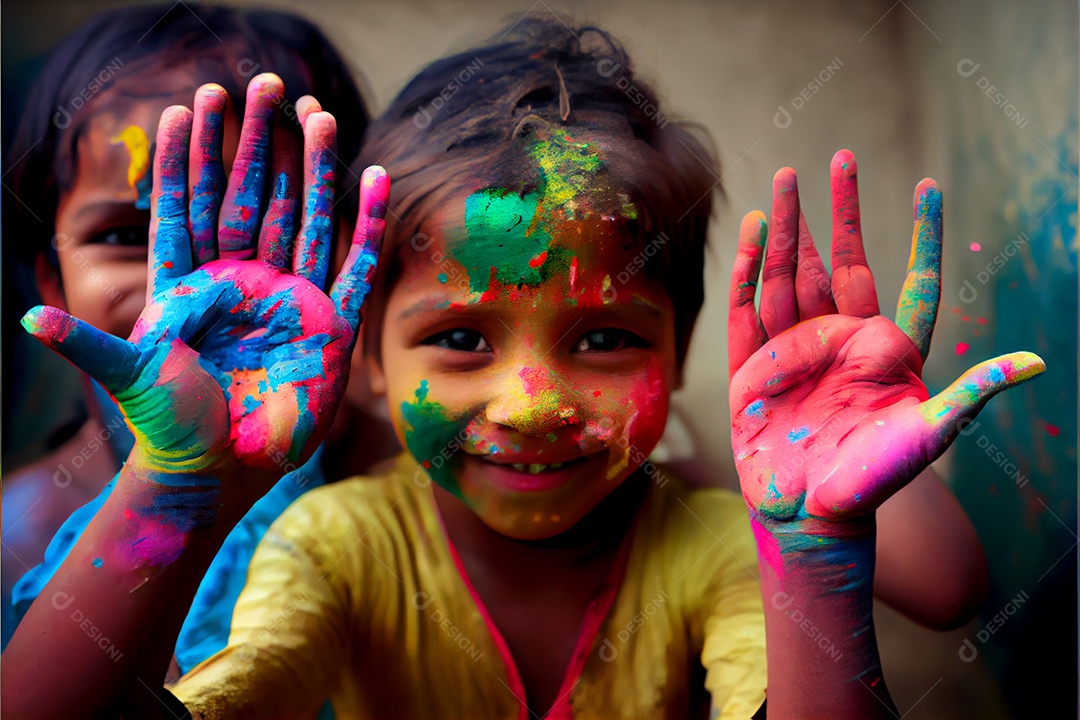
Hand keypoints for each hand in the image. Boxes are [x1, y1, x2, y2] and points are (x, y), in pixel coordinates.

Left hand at [21, 74, 387, 512]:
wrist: (224, 469)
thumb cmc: (173, 426)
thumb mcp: (132, 379)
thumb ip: (91, 347)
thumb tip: (29, 323)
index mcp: (191, 285)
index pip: (188, 206)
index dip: (188, 156)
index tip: (192, 104)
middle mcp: (242, 282)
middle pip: (250, 198)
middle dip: (257, 142)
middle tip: (265, 85)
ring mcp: (289, 299)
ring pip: (303, 219)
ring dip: (313, 168)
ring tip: (319, 113)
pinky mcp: (330, 324)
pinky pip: (353, 266)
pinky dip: (365, 226)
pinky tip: (373, 179)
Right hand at [727, 149, 1042, 529]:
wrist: (808, 515)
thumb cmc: (873, 481)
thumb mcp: (926, 436)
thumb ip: (970, 394)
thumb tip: (1036, 362)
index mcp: (885, 350)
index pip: (908, 281)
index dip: (921, 237)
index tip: (929, 188)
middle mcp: (839, 339)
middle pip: (838, 262)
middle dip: (837, 210)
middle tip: (840, 157)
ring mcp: (793, 348)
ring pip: (790, 272)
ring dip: (789, 226)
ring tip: (788, 176)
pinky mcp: (750, 364)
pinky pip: (748, 306)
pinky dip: (749, 266)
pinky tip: (756, 228)